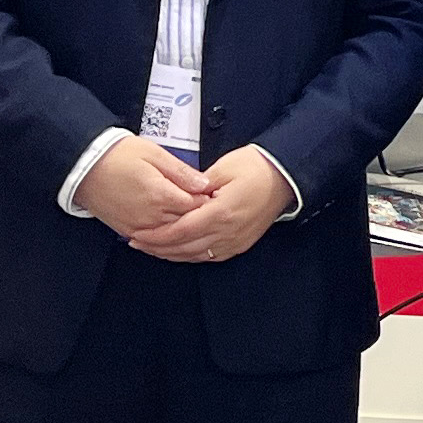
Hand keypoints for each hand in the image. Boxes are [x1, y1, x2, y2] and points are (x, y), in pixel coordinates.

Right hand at [79, 135, 215, 242]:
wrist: (85, 167)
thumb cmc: (117, 156)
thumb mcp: (154, 153)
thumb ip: (181, 171)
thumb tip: (204, 183)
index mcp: (160, 194)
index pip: (196, 205)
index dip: (208, 200)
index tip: (215, 194)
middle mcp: (151, 216)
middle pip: (187, 223)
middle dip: (200, 215)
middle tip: (210, 206)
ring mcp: (140, 227)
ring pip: (172, 235)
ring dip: (184, 227)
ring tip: (194, 217)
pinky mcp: (129, 231)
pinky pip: (154, 241)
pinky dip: (167, 236)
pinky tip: (173, 228)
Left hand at [133, 144, 289, 264]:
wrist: (284, 176)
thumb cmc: (255, 167)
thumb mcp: (222, 168)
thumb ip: (196, 187)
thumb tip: (177, 198)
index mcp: (220, 213)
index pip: (180, 231)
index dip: (156, 236)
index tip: (137, 235)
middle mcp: (227, 233)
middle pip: (184, 248)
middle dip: (157, 248)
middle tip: (137, 243)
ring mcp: (234, 241)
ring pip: (195, 256)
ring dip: (172, 254)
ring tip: (153, 248)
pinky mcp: (240, 244)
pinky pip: (209, 256)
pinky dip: (190, 255)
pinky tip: (179, 250)